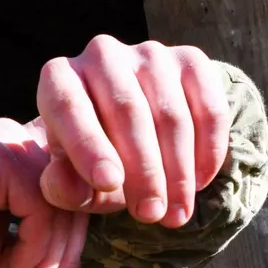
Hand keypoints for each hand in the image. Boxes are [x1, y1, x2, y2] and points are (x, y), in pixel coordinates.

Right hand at [0, 119, 89, 267]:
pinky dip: (33, 247)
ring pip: (61, 207)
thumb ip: (35, 240)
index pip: (68, 195)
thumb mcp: (0, 242)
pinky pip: (41, 209)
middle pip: (71, 200)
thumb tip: (70, 262)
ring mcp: (7, 142)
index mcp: (16, 153)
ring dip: (47, 262)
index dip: (68, 246)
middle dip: (63, 259)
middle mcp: (15, 138)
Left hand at [33, 36, 231, 227]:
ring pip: (170, 115)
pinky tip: (198, 183)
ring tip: (174, 212)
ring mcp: (148, 53)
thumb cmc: (95, 160)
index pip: (69, 106)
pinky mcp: (190, 60)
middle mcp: (101, 54)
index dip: (89, 145)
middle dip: (143, 171)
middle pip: (127, 111)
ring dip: (177, 170)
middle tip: (151, 214)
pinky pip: (208, 108)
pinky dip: (208, 150)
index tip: (108, 183)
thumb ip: (63, 187)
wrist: (136, 133)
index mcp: (59, 76)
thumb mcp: (72, 179)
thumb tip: (64, 185)